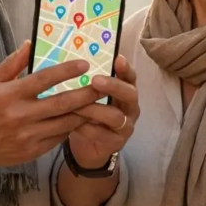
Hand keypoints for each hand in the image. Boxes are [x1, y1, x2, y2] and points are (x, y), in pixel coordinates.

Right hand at [0, 41, 99, 168]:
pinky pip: (59, 138)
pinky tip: (83, 118)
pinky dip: (72, 127)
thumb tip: (29, 43)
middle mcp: (22, 116)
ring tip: (100, 102)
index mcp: (11, 95)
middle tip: (104, 84)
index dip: (66, 71)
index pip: (44, 80)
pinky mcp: (33, 151)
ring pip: (65, 123)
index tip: (84, 64)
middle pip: (62, 103)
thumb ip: (12, 63)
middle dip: (86, 94)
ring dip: (85, 112)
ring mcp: (29, 136)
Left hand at [67, 55, 139, 169]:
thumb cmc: (91, 115)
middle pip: (130, 95)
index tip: (119, 59)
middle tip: (96, 81)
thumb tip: (75, 64)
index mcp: (126, 93)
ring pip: (116, 117)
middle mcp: (131, 108)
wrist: (90, 147)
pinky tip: (74, 124)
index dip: (126, 69)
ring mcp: (126, 127)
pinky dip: (87, 128)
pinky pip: (103, 134)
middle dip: (114, 86)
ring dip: (95, 109)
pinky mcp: (117, 143)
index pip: (130, 78)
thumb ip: (92, 84)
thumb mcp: (92, 98)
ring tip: (77, 106)